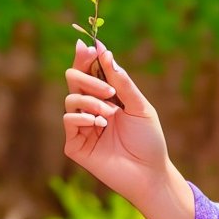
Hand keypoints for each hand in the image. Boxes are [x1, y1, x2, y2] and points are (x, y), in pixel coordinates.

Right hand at [63, 38, 171, 206]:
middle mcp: (92, 109)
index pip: (90, 71)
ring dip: (91, 101)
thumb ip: (122, 83)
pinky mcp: (75, 145)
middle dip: (88, 78)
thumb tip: (106, 53)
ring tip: (110, 114)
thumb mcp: (140, 107)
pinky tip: (99, 124)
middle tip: (107, 89)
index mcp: (107, 98)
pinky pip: (68, 120)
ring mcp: (82, 127)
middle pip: (74, 80)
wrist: (150, 173)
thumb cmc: (149, 141)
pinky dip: (82, 117)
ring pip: (71, 99)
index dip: (86, 57)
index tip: (88, 45)